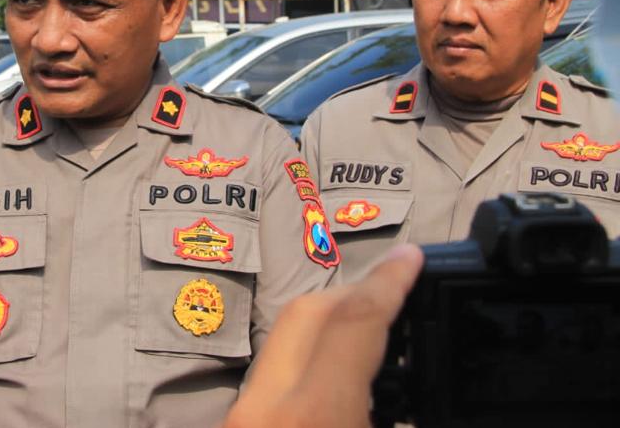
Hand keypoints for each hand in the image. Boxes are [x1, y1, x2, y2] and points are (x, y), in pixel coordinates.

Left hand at [224, 244, 423, 427]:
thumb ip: (406, 416)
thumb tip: (432, 389)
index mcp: (314, 414)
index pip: (353, 322)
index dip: (388, 282)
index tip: (411, 256)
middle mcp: (265, 404)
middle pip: (304, 313)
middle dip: (352, 294)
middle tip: (394, 297)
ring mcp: (241, 413)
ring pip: (281, 338)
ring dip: (326, 325)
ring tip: (371, 338)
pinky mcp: (235, 422)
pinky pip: (271, 371)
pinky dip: (306, 357)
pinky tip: (335, 373)